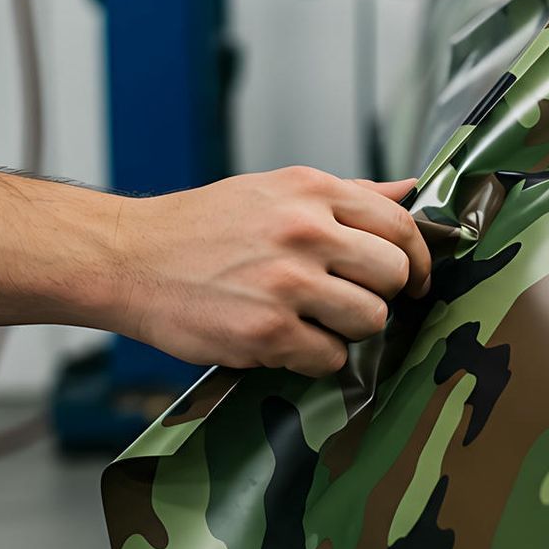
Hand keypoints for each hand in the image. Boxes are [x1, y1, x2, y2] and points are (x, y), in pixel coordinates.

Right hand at [100, 168, 431, 376]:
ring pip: (370, 320)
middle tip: (351, 300)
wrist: (129, 258)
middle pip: (395, 274)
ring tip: (313, 321)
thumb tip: (409, 189)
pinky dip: (314, 358)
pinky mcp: (267, 332)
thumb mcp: (273, 191)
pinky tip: (284, 341)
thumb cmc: (201, 227)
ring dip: (349, 330)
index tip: (416, 279)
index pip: (399, 223)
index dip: (419, 257)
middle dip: (381, 295)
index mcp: (311, 191)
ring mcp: (286, 283)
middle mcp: (304, 231)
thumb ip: (346, 195)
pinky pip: (330, 358)